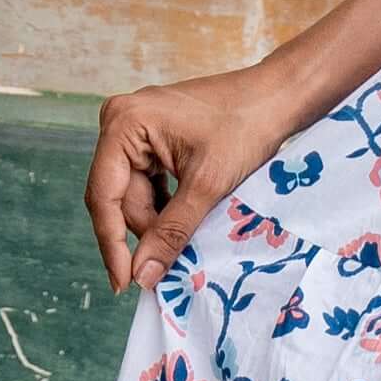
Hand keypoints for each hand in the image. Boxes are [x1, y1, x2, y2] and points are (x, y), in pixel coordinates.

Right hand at [85, 60, 303, 293]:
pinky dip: (164, 207)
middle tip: (162, 269)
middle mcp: (119, 121)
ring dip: (157, 222)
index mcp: (124, 123)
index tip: (122, 283)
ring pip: (134, 194)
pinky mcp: (151, 139)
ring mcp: (134, 129)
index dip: (112, 243)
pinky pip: (147, 183)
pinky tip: (186, 222)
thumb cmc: (246, 127)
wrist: (276, 97)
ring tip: (183, 244)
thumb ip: (172, 231)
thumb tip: (143, 274)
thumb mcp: (208, 185)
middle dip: (142, 233)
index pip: (104, 195)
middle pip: (118, 197)